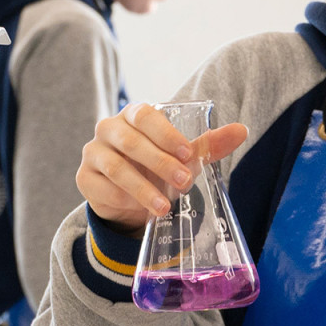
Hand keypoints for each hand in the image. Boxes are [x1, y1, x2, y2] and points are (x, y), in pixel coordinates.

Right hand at [76, 102, 247, 235]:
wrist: (129, 199)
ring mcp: (93, 153)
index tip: (188, 154)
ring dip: (142, 188)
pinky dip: (123, 199)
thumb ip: (207, 145)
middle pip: (130, 141)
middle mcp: (108, 129)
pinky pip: (101, 188)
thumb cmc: (157, 169)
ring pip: (116, 167)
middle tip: (184, 182)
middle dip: (160, 163)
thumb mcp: (183, 158)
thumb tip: (242, 130)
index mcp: (133, 116)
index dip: (166, 134)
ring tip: (163, 207)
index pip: (144, 115)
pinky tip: (139, 210)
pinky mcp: (84, 178)